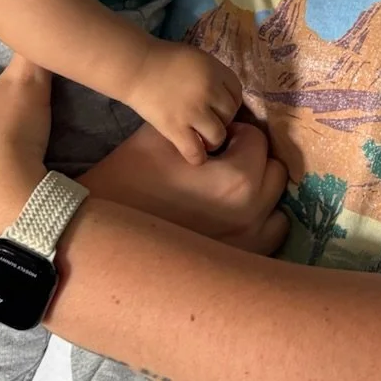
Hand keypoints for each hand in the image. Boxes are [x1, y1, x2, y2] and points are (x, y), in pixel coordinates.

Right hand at [82, 121, 288, 254]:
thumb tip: (225, 118)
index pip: (257, 140)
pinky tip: (228, 216)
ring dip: (259, 192)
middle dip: (251, 161)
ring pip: (276, 205)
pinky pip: (270, 235)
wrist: (104, 231)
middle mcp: (252, 214)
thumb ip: (202, 123)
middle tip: (221, 164)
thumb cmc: (130, 176)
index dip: (234, 134)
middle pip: (273, 171)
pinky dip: (258, 221)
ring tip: (226, 191)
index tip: (213, 144)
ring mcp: (249, 244)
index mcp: (237, 180)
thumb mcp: (163, 133)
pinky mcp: (241, 262)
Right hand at [127, 40, 244, 166]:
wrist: (135, 67)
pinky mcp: (176, 128)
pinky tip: (194, 152)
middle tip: (207, 120)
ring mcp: (193, 111)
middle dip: (222, 119)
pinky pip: (196, 151)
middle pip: (230, 113)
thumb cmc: (164, 60)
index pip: (237, 93)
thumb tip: (224, 97)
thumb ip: (213, 75)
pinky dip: (197, 156)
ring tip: (203, 138)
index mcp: (215, 71)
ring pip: (218, 135)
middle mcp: (209, 91)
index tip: (218, 106)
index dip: (229, 101)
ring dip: (213, 139)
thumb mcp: (197, 59)